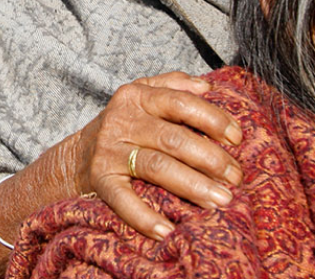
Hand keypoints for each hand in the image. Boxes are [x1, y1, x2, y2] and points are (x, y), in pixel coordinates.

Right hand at [73, 71, 242, 240]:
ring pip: (157, 167)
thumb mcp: (143, 95)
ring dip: (192, 185)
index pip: (181, 102)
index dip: (212, 119)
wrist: (77, 156)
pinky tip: (168, 230)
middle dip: (210, 159)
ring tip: (220, 200)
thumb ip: (175, 84)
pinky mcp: (100, 180)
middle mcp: (122, 120)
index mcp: (138, 95)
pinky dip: (145, 217)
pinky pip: (124, 200)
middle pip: (173, 138)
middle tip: (235, 177)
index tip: (237, 138)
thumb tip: (208, 87)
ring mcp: (109, 151)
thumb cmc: (125, 126)